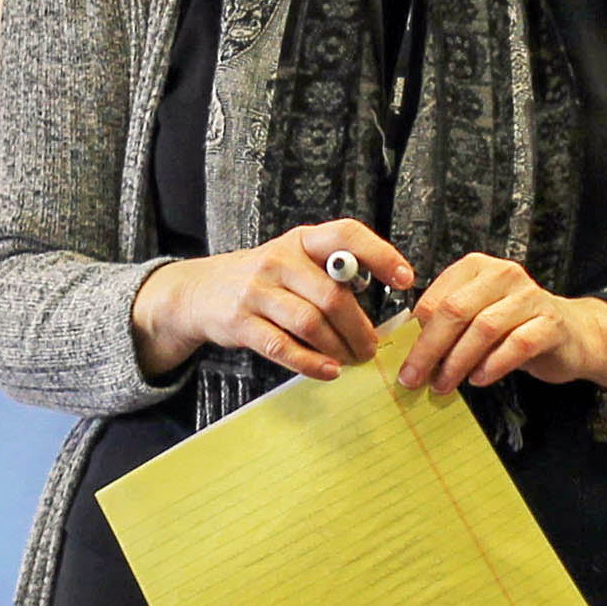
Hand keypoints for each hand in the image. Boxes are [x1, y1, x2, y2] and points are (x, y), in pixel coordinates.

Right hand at [133, 221, 410, 382]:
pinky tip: (328, 372)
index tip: (405, 279)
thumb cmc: (264, 280)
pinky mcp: (241, 322)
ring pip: (310, 323)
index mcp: (301, 240)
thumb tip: (380, 304)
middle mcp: (279, 260)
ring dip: (338, 348)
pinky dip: (311, 363)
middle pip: (332, 295)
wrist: (200, 292)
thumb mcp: (294, 262)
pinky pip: (283, 347)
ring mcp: (257, 291)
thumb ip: (331, 274)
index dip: (380, 254)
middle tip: (371, 348)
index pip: (346, 234)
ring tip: (351, 361)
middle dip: (359, 327)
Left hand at [397, 255, 606, 398]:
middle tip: (414, 379)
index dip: (415, 333)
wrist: (573, 334)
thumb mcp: (477, 319)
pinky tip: (479, 380)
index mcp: (476, 268)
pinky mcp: (551, 323)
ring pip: (484, 327)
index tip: (402, 361)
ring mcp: (530, 297)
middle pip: (456, 310)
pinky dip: (493, 365)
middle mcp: (503, 275)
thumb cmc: (515, 327)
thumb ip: (446, 327)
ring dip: (458, 361)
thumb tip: (407, 355)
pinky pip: (517, 344)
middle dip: (430, 348)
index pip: (437, 297)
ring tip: (444, 384)